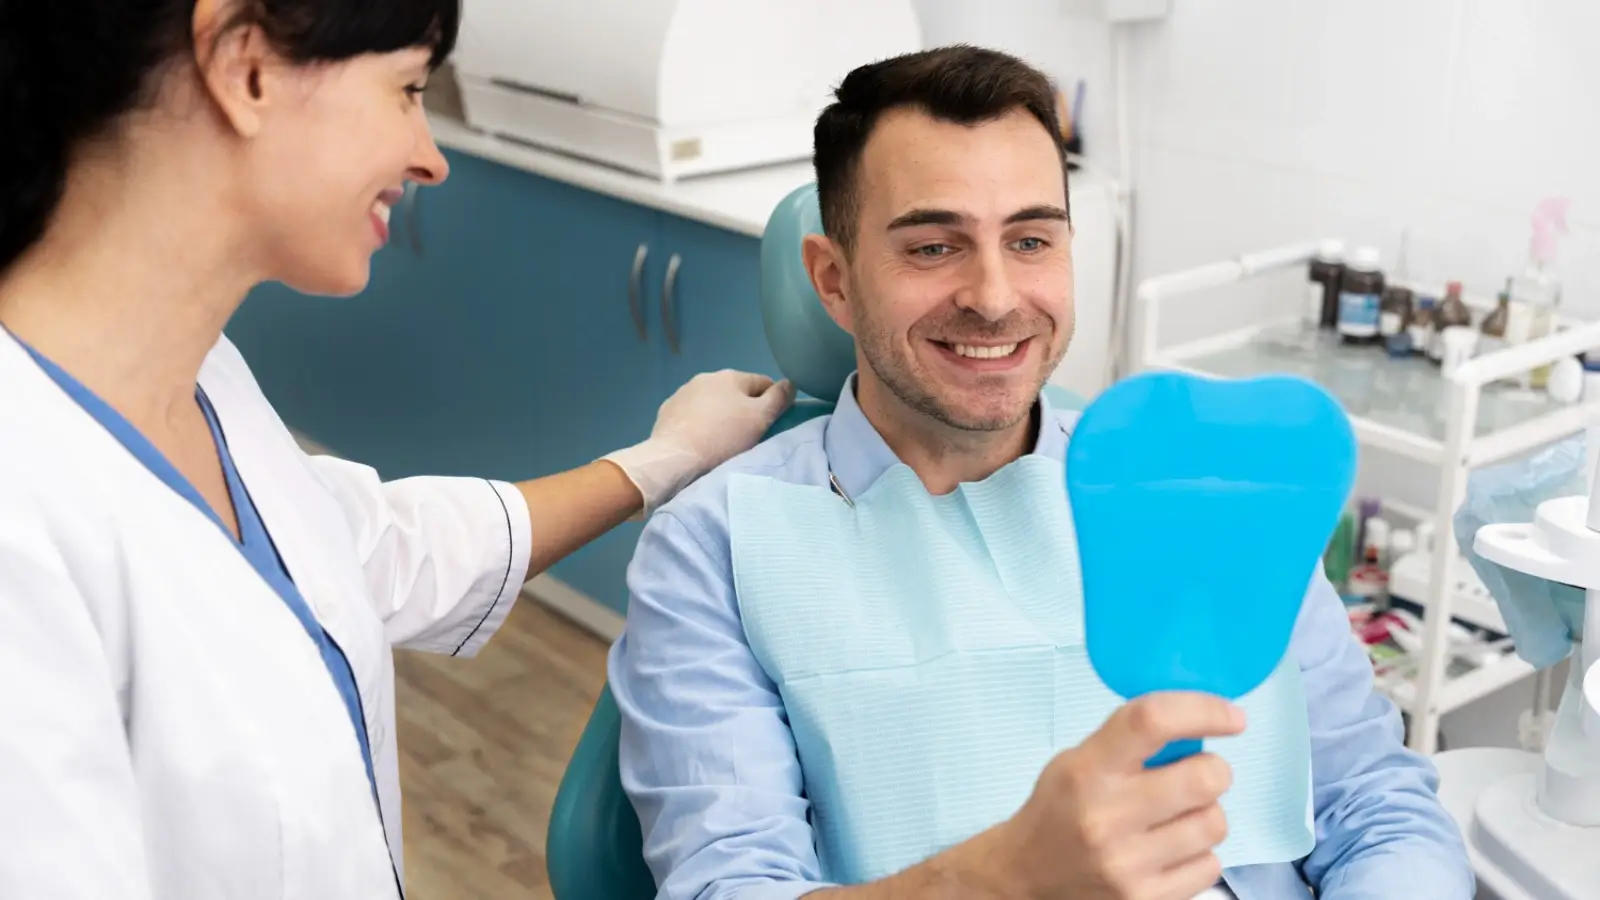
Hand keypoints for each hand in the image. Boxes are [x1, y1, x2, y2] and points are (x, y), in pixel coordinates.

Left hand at [603, 369, 794, 514]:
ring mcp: (683, 392)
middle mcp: (706, 377)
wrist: (676, 457)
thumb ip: (778, 399)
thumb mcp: (760, 418)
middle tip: (747, 434)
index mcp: (731, 376)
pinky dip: (699, 422)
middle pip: (735, 391)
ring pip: (712, 401)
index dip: (772, 401)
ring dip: (720, 413)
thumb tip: (790, 383)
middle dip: (743, 408)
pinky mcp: (668, 410)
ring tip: (721, 439)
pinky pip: (692, 413)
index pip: (763, 383)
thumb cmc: (724, 437)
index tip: (771, 422)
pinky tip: (699, 439)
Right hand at [986, 693, 1245, 899]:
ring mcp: (1128, 865)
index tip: (1231, 717)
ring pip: (1215, 823)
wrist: (1027, 875)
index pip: (1152, 721)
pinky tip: (1168, 850)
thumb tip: (1198, 720)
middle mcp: (1106, 818)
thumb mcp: (1078, 760)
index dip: (1203, 710)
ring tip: (1174, 816)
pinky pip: (1211, 866)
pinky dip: (1198, 854)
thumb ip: (1131, 740)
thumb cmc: (1059, 809)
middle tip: (1194, 773)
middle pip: (1204, 777)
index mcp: (1087, 770)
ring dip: (1204, 814)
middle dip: (1211, 769)